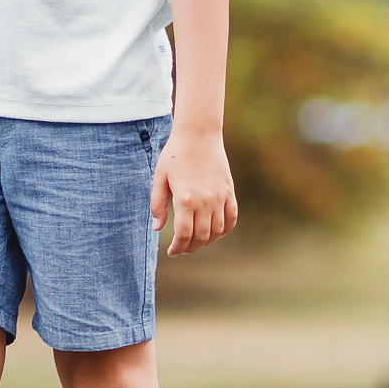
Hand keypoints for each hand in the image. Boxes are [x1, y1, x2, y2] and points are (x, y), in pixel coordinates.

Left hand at [151, 127, 238, 255]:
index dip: (178, 247)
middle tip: (181, 249)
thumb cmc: (175, 155)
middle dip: (190, 248)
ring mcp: (220, 197)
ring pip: (217, 231)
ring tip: (195, 242)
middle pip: (201, 237)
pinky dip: (224, 230)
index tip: (172, 252)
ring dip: (206, 241)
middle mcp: (205, 201)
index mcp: (185, 199)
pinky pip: (231, 218)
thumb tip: (158, 228)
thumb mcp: (159, 179)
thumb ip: (157, 205)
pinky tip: (214, 233)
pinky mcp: (229, 192)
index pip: (184, 235)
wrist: (198, 135)